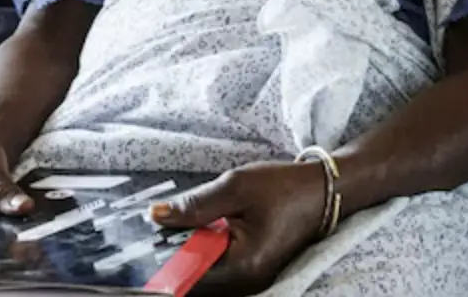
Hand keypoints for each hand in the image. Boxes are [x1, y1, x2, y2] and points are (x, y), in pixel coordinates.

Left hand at [151, 162, 328, 295]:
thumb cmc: (283, 187)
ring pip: (202, 278)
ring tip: (176, 229)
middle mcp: (246, 282)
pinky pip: (215, 271)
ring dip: (186, 256)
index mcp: (243, 264)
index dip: (162, 256)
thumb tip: (156, 216)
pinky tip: (197, 234)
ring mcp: (250, 281)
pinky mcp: (251, 273)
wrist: (322, 193)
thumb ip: (195, 205)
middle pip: (193, 281)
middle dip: (172, 256)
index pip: (187, 272)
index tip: (145, 237)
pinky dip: (201, 255)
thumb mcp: (236, 187)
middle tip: (158, 228)